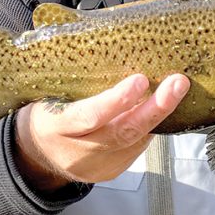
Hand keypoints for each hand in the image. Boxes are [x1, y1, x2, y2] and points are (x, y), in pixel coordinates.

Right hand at [14, 73, 189, 192]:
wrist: (36, 152)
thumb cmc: (47, 109)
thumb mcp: (50, 92)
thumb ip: (75, 76)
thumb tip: (112, 42)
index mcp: (56, 126)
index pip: (89, 116)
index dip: (117, 101)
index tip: (140, 80)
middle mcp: (77, 153)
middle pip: (122, 132)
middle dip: (155, 108)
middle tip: (177, 84)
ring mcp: (95, 167)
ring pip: (134, 142)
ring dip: (159, 116)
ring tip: (177, 91)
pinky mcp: (110, 172)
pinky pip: (136, 148)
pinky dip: (151, 127)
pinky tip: (161, 109)